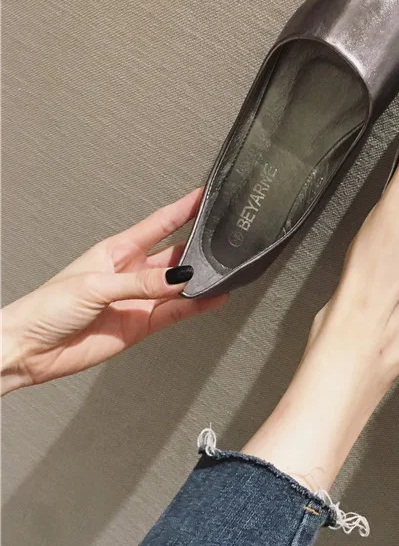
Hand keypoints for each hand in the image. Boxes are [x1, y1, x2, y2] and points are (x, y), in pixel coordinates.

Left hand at [1, 188, 226, 393]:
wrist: (30, 349)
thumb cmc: (46, 308)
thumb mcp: (95, 286)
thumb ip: (140, 283)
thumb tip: (177, 278)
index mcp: (117, 251)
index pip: (159, 224)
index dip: (183, 209)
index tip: (205, 196)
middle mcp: (132, 272)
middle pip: (174, 254)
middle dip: (198, 248)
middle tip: (222, 243)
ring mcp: (139, 298)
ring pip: (178, 285)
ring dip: (199, 280)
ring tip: (222, 274)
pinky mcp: (142, 323)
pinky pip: (176, 312)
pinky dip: (196, 306)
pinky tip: (212, 298)